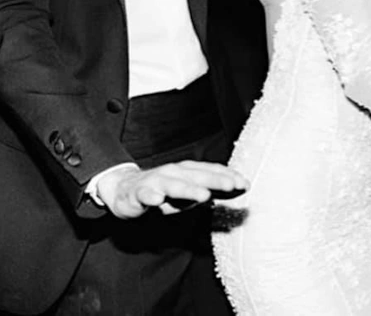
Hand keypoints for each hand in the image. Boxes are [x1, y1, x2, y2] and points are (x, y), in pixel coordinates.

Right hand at [97, 160, 248, 218]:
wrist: (124, 189)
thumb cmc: (162, 191)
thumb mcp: (188, 193)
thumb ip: (210, 191)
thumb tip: (238, 190)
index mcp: (188, 171)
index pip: (211, 172)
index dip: (228, 177)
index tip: (245, 184)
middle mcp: (174, 172)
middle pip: (197, 176)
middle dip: (215, 180)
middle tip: (232, 185)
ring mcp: (156, 181)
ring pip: (174, 185)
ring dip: (189, 189)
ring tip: (204, 195)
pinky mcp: (138, 193)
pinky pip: (145, 194)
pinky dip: (152, 196)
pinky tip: (158, 199)